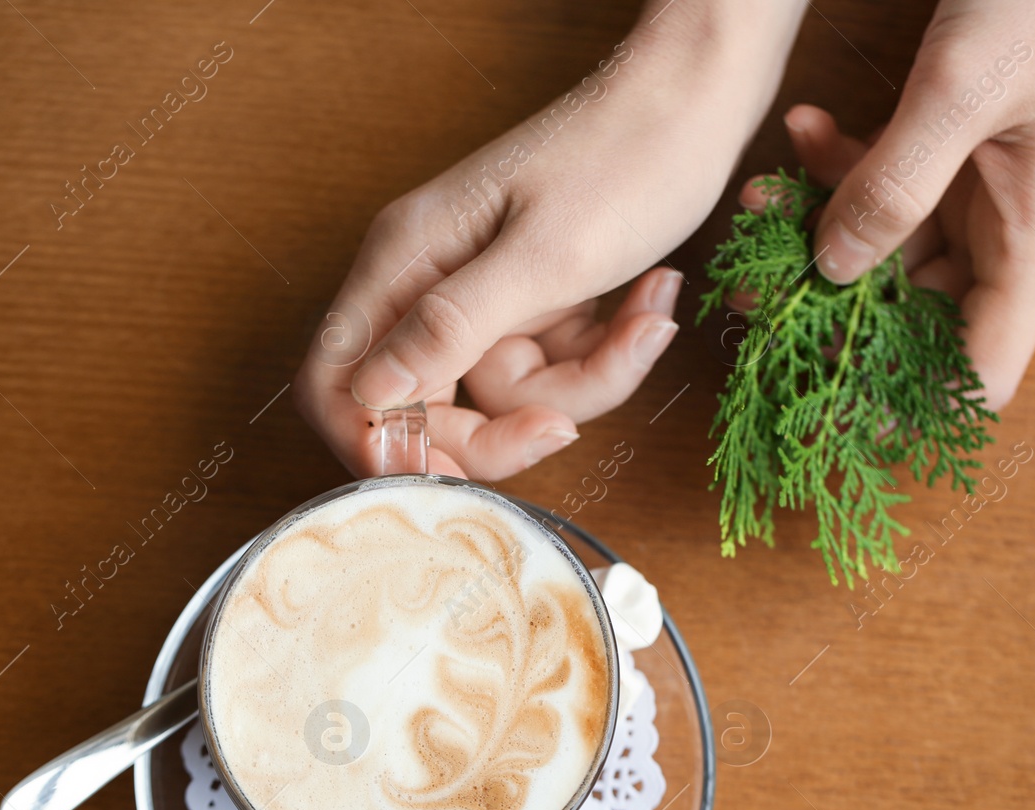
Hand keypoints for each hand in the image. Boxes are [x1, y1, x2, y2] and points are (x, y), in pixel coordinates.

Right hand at [296, 3, 809, 479]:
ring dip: (586, 380)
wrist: (696, 106)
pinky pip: (555, 372)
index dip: (375, 442)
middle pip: (427, 410)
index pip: (338, 380)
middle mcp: (432, 284)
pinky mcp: (537, 308)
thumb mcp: (543, 255)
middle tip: (563, 425)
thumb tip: (370, 392)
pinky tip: (647, 305)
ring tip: (643, 318)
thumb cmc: (623, 156)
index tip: (437, 477)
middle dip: (505, 430)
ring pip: (508, 398)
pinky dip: (608, 354)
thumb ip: (451, 326)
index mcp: (406, 260)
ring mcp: (488, 299)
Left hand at [742, 0, 1034, 408]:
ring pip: (885, 245)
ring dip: (818, 229)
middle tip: (751, 300)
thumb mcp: (960, 93)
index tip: (829, 412)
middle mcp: (1006, 231)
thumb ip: (894, 185)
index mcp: (1032, 244)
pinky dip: (839, 164)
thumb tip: (832, 270)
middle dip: (831, 312)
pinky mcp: (954, 143)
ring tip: (756, 207)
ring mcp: (979, 188)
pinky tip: (800, 131)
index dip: (911, 407)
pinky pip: (886, 180)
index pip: (980, 373)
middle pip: (915, 316)